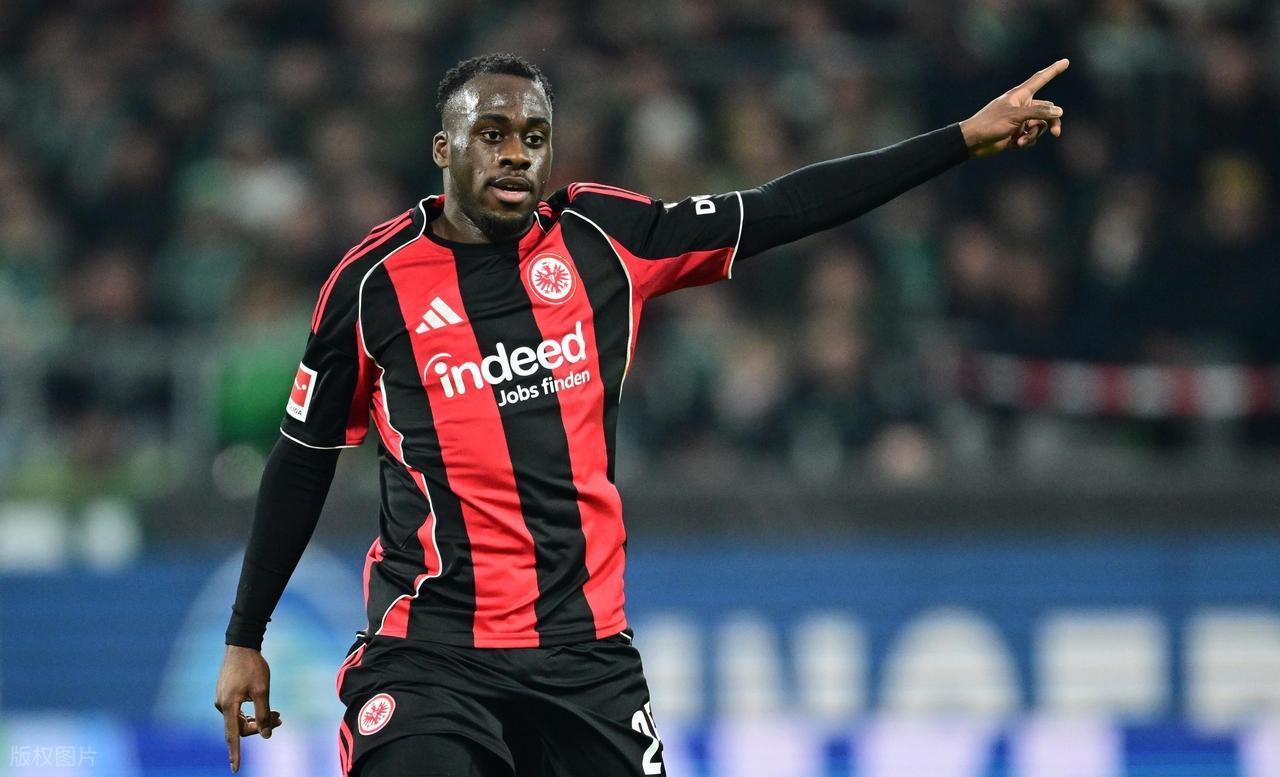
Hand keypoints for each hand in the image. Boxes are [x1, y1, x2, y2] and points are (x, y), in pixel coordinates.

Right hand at [214, 645, 281, 772]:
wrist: (241, 645)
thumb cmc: (252, 666)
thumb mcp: (262, 690)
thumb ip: (264, 714)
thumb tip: (266, 735)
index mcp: (228, 706)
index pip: (233, 736)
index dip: (235, 753)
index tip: (235, 769)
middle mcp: (221, 705)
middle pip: (240, 727)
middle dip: (260, 727)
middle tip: (280, 719)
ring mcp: (222, 700)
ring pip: (240, 719)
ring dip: (258, 720)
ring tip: (278, 714)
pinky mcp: (225, 694)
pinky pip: (238, 711)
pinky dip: (251, 712)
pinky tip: (266, 708)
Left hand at [959, 58, 1068, 157]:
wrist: (974, 142)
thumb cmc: (990, 123)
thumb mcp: (1016, 116)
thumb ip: (1038, 112)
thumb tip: (1059, 111)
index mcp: (1020, 95)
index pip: (1040, 79)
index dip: (1053, 70)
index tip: (1066, 61)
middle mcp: (1022, 105)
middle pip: (1048, 110)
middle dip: (1052, 122)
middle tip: (1056, 133)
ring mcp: (1020, 120)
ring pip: (1040, 126)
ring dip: (1033, 135)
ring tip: (1020, 140)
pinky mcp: (1017, 133)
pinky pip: (1031, 137)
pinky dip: (1027, 141)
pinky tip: (1015, 144)